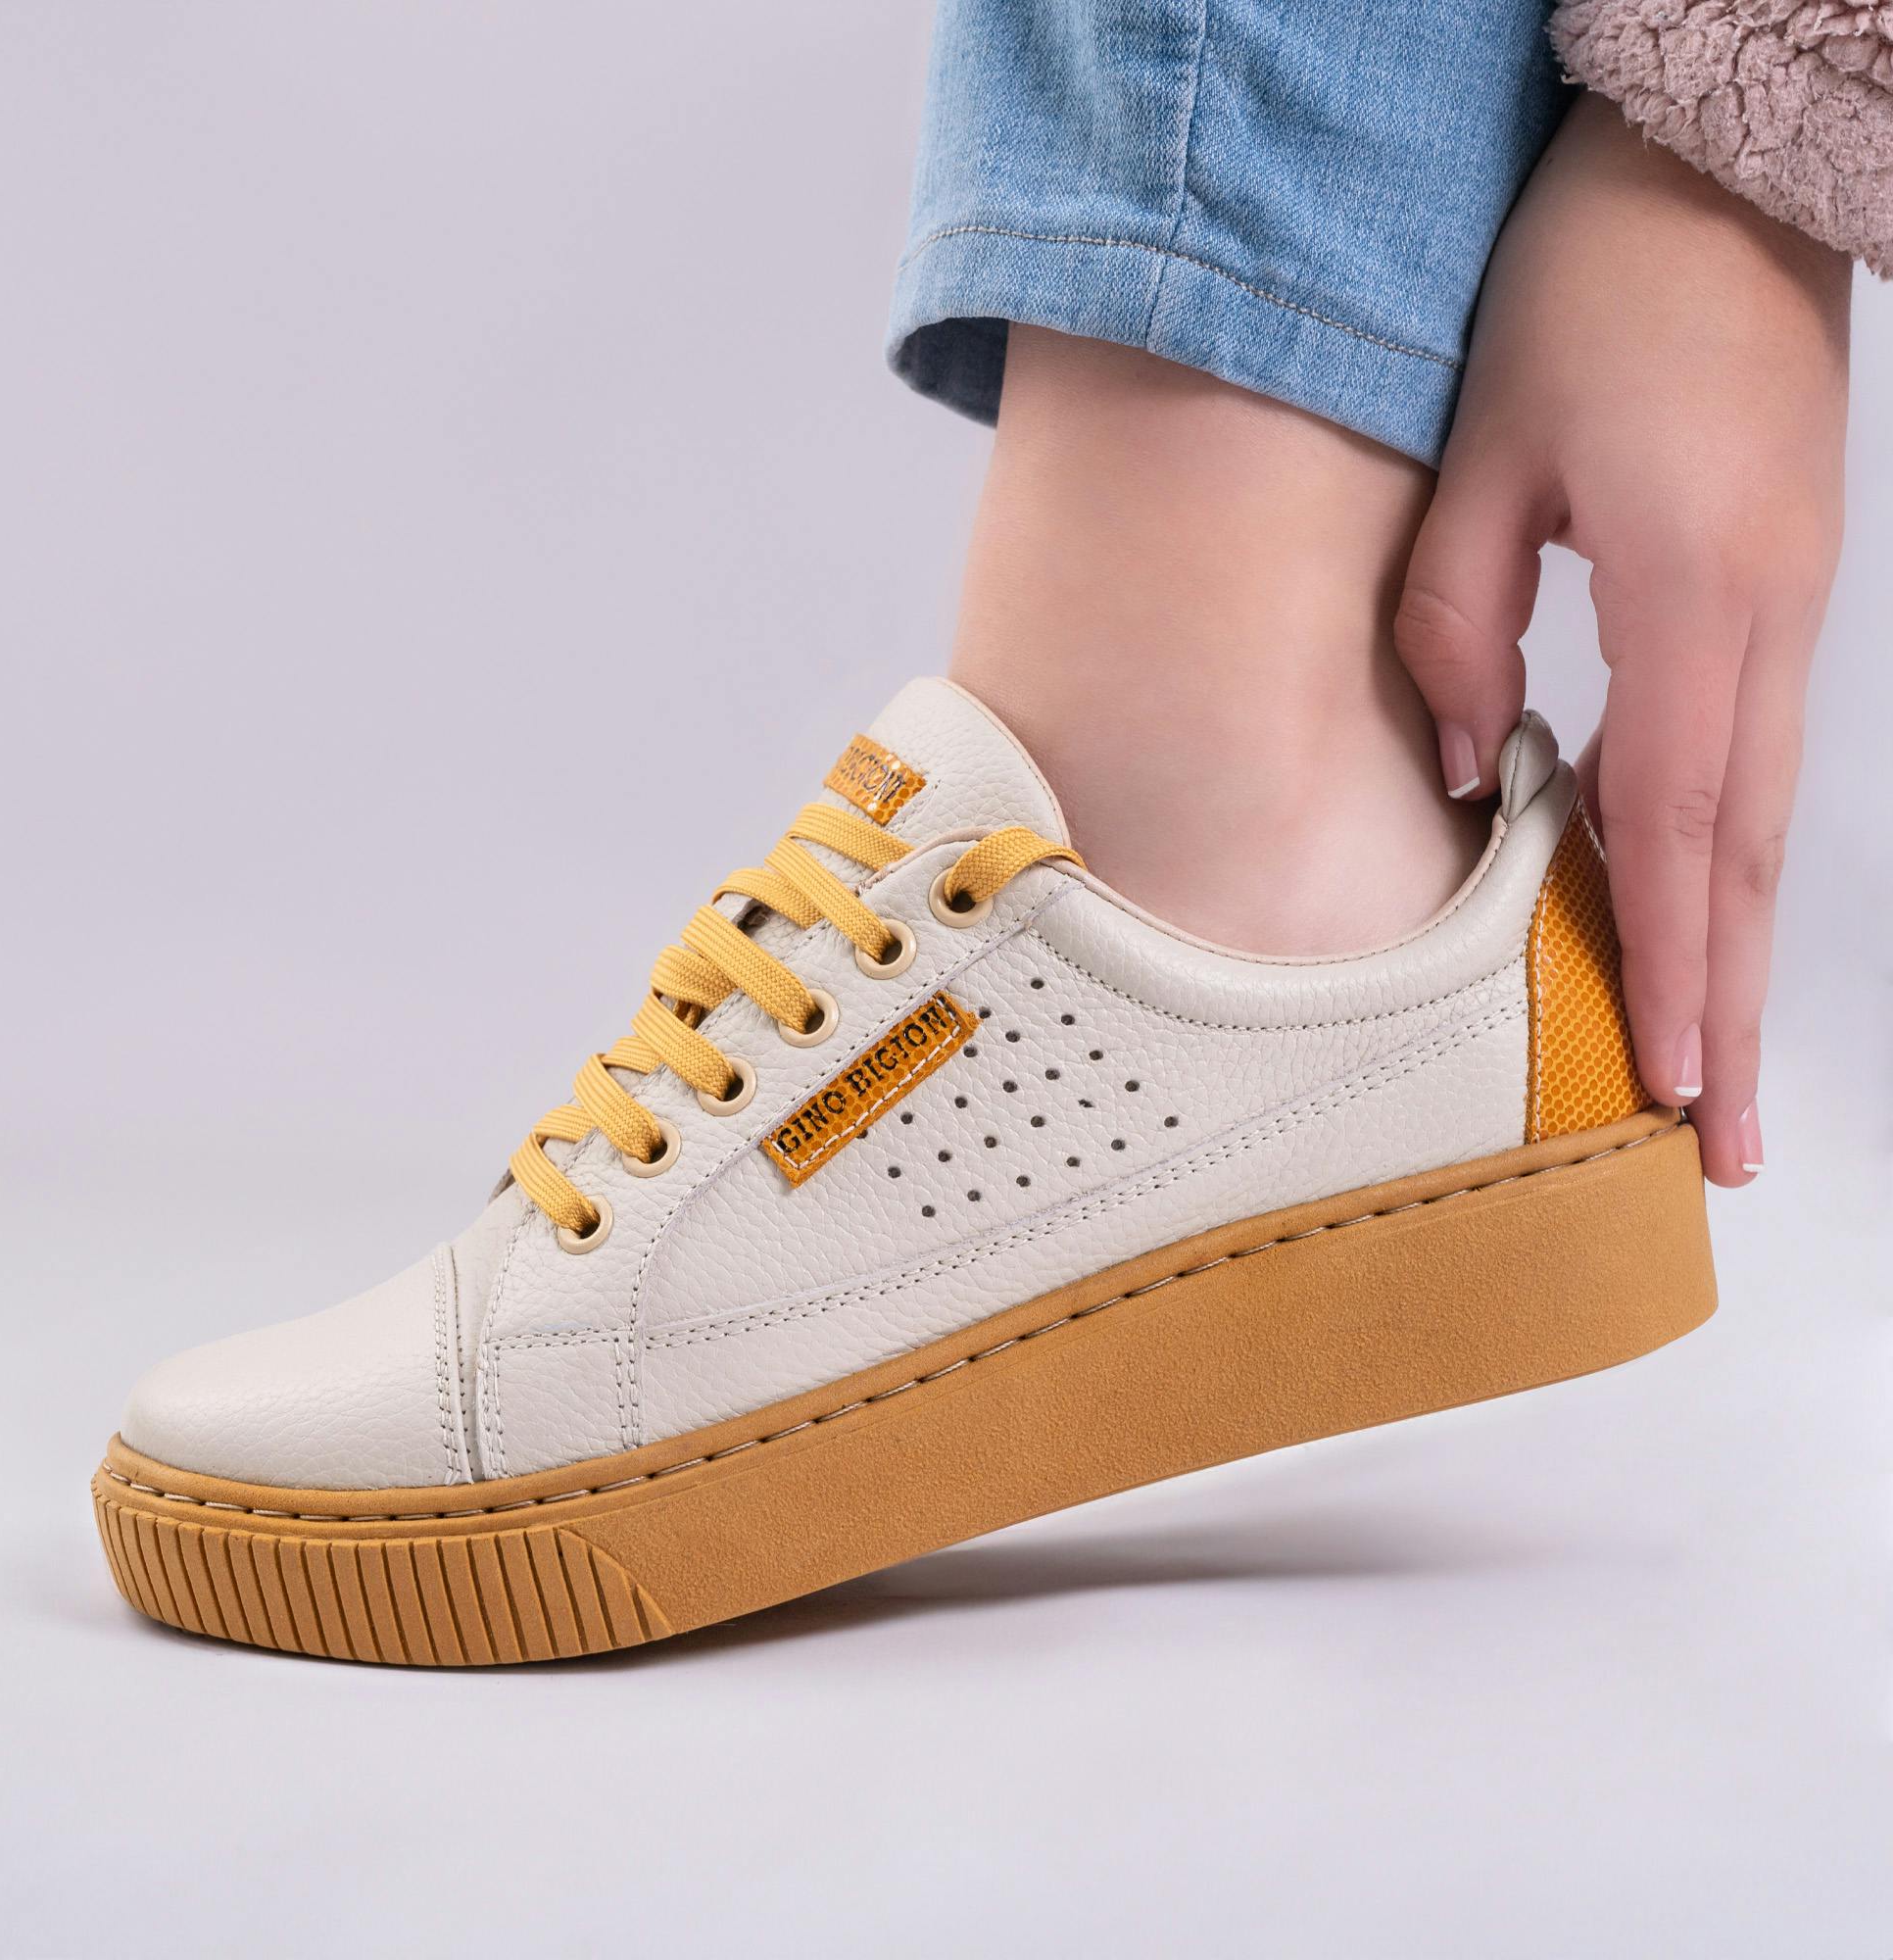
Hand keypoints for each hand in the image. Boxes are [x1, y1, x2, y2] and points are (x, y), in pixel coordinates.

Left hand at [1395, 92, 1850, 1187]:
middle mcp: (1764, 617)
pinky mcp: (1774, 584)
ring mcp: (1787, 603)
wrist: (1716, 165)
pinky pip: (1749, 752)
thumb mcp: (1490, 451)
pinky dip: (1724, 859)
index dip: (1665, 962)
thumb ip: (1461, 623)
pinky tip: (1697, 919)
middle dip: (1731, 1006)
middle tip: (1722, 1143)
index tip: (1665, 1082)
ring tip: (1717, 1063)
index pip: (1674, 823)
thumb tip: (1475, 768)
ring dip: (1737, 949)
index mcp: (1687, 590)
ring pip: (1759, 816)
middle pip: (1743, 856)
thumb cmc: (1592, 288)